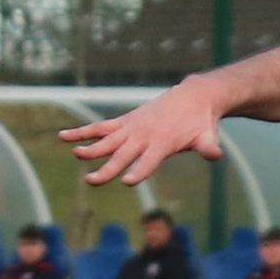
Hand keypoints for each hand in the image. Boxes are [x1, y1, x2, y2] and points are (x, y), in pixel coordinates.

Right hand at [59, 75, 224, 186]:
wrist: (193, 96)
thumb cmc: (201, 122)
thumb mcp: (208, 135)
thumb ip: (209, 147)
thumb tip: (215, 155)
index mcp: (164, 142)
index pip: (150, 160)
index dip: (140, 170)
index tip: (128, 182)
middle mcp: (144, 135)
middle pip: (123, 155)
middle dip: (108, 168)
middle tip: (92, 181)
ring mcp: (132, 127)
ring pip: (107, 139)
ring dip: (90, 147)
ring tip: (75, 154)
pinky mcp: (126, 121)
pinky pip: (101, 127)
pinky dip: (83, 132)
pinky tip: (64, 137)